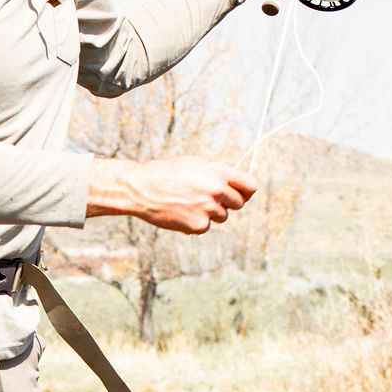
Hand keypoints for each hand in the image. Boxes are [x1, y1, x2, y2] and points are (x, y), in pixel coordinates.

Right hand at [88, 156, 256, 234]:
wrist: (141, 189)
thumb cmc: (166, 173)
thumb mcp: (195, 164)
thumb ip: (217, 174)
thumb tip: (235, 185)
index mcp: (219, 172)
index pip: (250, 185)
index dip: (246, 191)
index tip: (241, 193)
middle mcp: (217, 190)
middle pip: (238, 204)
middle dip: (227, 202)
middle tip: (208, 198)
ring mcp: (209, 209)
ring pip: (222, 216)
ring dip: (210, 213)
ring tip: (188, 203)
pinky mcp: (199, 226)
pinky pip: (206, 226)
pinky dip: (196, 222)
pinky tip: (181, 212)